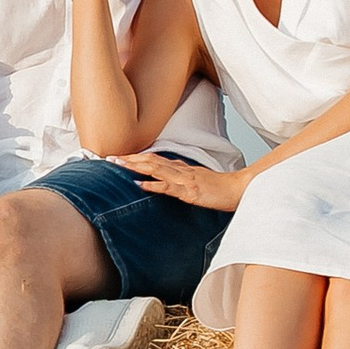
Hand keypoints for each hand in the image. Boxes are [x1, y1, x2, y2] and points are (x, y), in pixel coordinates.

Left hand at [126, 154, 245, 212]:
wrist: (240, 189)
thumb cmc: (221, 188)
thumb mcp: (198, 182)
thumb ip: (182, 180)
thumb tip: (166, 181)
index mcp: (182, 168)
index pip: (155, 159)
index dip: (136, 157)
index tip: (119, 157)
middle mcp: (181, 170)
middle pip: (151, 160)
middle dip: (129, 159)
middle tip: (109, 157)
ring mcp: (185, 179)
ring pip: (156, 169)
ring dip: (135, 166)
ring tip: (118, 165)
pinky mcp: (190, 191)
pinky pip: (169, 187)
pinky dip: (152, 185)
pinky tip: (139, 184)